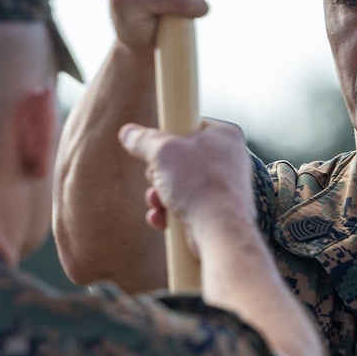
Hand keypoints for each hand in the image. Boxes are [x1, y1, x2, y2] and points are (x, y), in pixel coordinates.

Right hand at [118, 118, 256, 252]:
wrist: (220, 231)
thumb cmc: (199, 185)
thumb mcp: (163, 152)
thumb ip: (143, 140)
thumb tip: (128, 133)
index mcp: (224, 135)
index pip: (189, 125)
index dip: (168, 136)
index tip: (156, 146)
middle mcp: (228, 160)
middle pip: (179, 158)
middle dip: (158, 173)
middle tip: (156, 177)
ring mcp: (223, 188)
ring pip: (179, 185)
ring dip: (159, 195)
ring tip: (158, 201)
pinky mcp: (215, 212)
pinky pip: (185, 207)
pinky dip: (169, 213)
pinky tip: (161, 218)